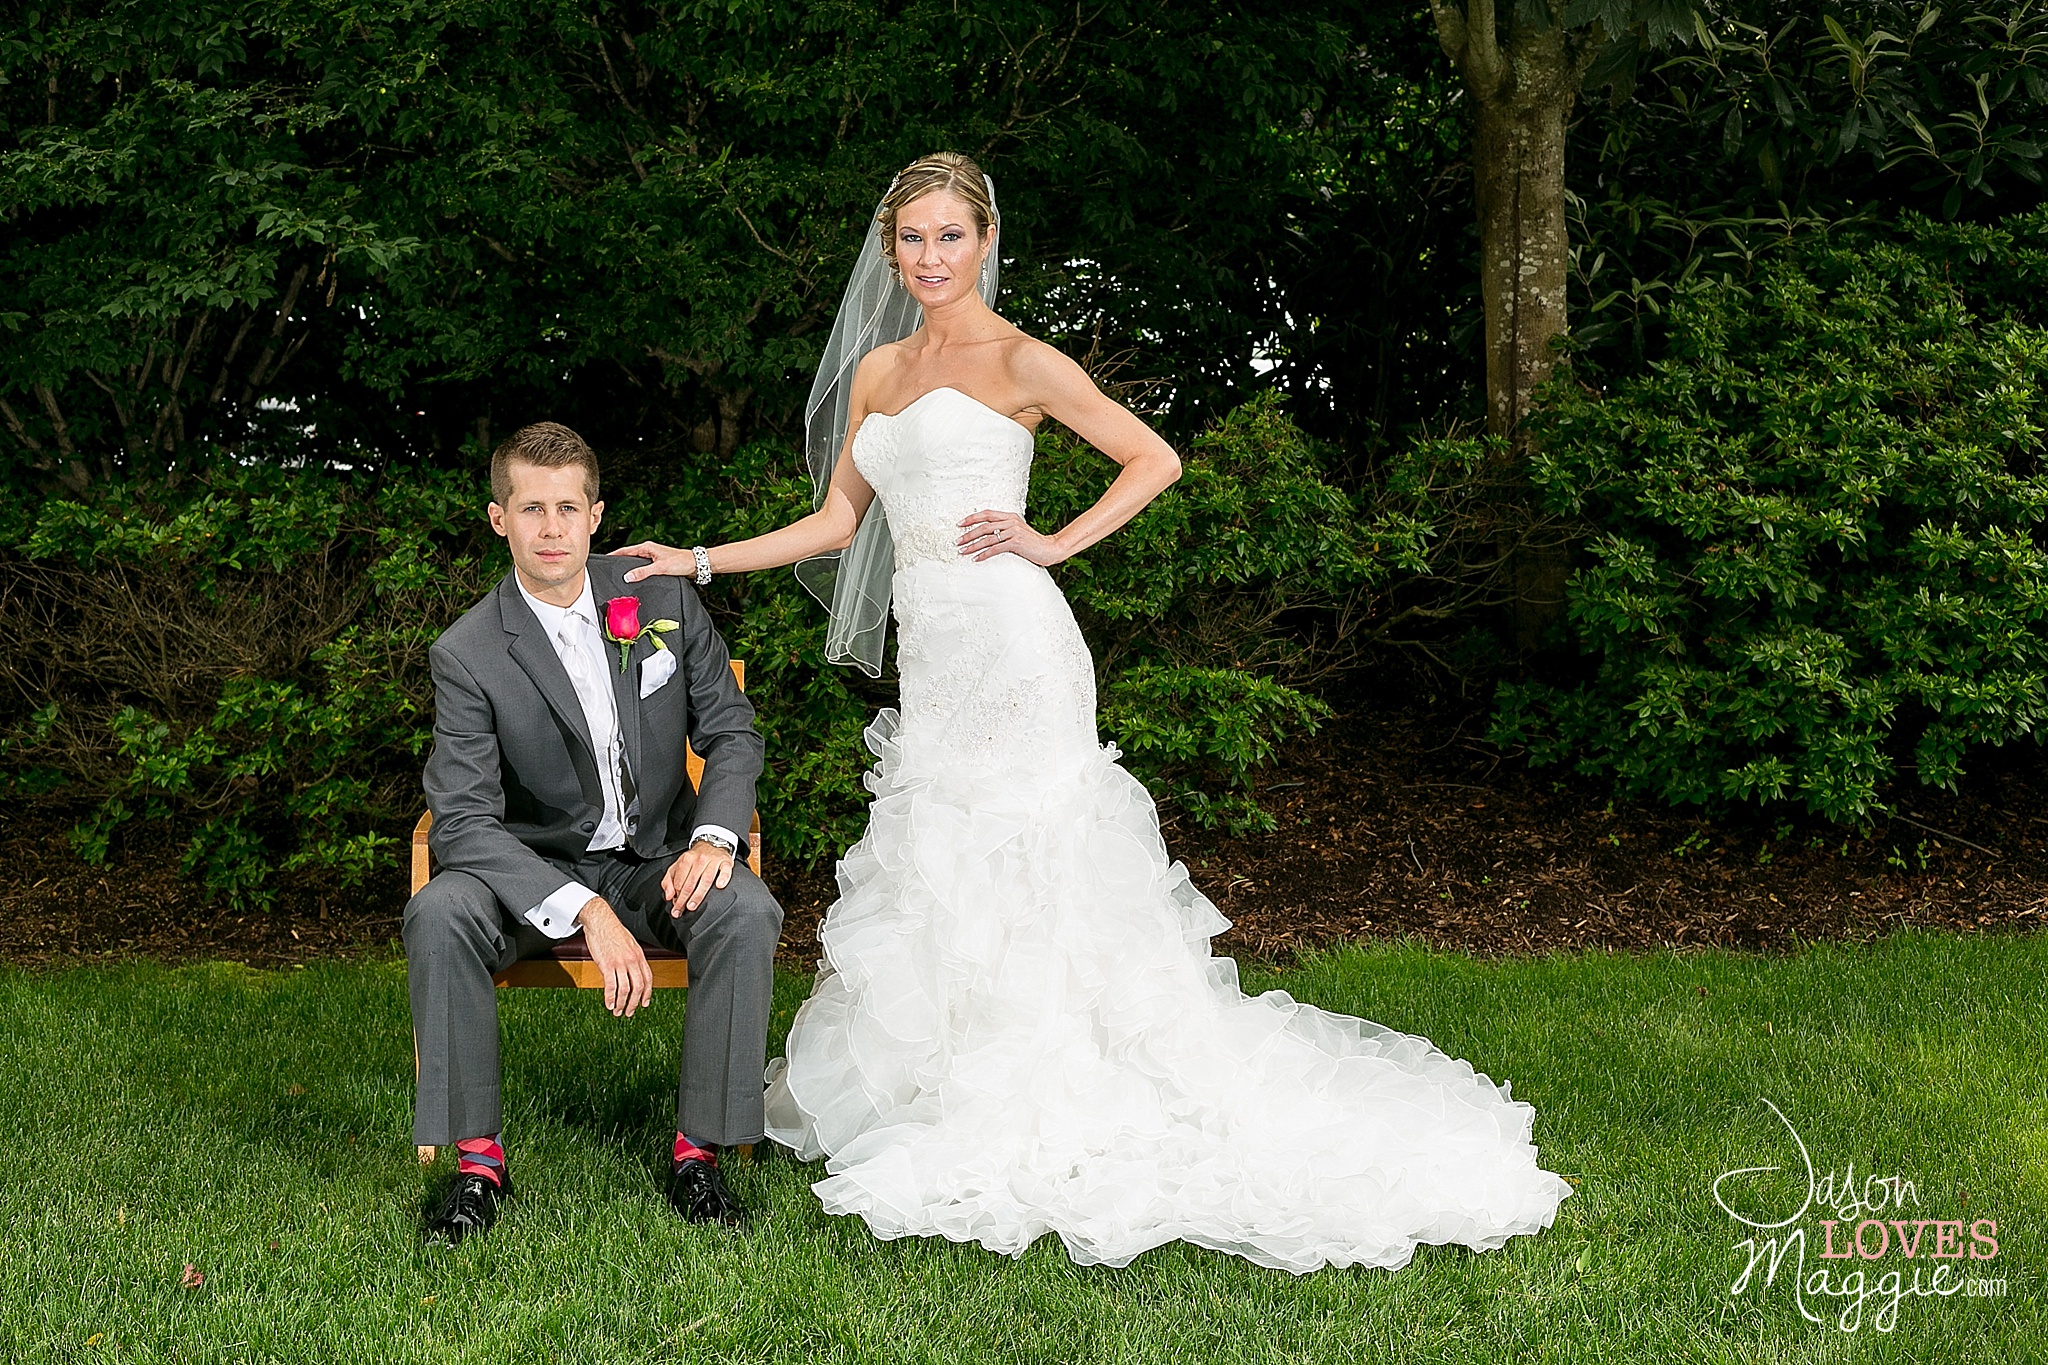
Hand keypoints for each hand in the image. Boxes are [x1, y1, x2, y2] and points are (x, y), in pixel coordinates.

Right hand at [576, 897, 651, 1017]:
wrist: (601, 921)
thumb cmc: (613, 931)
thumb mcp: (630, 944)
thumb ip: (633, 958)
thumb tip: (633, 970)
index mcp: (639, 955)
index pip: (648, 979)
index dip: (647, 994)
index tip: (644, 1003)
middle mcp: (632, 960)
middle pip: (638, 987)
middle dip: (634, 1003)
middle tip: (629, 1012)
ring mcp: (620, 963)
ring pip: (625, 989)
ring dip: (621, 1003)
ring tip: (617, 1011)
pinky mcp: (607, 965)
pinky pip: (611, 986)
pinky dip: (610, 998)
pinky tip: (608, 1004)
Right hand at [611, 540, 694, 584]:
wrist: (696, 564)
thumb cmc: (681, 562)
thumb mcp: (660, 568)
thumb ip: (643, 572)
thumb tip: (627, 576)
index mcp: (647, 547)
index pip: (625, 551)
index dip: (614, 555)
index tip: (604, 560)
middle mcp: (649, 551)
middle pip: (629, 556)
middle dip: (619, 562)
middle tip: (609, 570)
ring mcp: (653, 557)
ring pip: (636, 562)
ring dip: (630, 568)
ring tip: (620, 575)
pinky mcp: (658, 564)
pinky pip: (643, 567)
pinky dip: (638, 572)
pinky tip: (637, 578)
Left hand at [663, 839, 736, 916]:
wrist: (713, 842)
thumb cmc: (695, 858)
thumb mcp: (678, 865)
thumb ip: (669, 880)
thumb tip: (669, 896)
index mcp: (686, 860)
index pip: (679, 881)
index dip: (675, 895)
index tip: (674, 905)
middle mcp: (699, 859)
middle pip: (690, 882)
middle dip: (683, 898)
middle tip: (679, 910)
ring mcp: (713, 861)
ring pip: (706, 880)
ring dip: (698, 894)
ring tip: (692, 906)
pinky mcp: (726, 862)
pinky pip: (725, 871)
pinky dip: (723, 878)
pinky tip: (719, 886)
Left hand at [957, 510, 1062, 564]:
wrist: (1049, 548)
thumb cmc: (1033, 542)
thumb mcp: (1018, 531)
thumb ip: (1004, 529)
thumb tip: (987, 533)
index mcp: (1010, 516)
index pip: (986, 514)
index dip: (972, 518)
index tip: (960, 524)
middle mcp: (1010, 522)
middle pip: (984, 526)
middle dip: (968, 534)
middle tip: (957, 541)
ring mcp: (1013, 531)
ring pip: (987, 538)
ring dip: (973, 545)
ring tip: (963, 551)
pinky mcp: (1016, 542)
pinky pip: (995, 548)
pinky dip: (984, 554)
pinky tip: (977, 559)